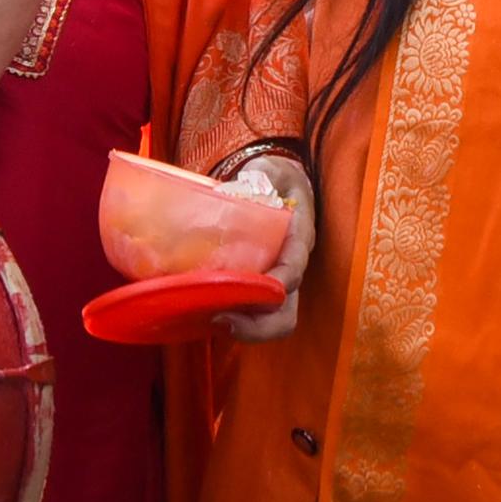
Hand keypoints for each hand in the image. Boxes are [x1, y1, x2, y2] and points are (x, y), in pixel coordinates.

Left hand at [217, 151, 315, 343]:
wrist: (276, 186)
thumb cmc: (273, 179)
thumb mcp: (270, 171)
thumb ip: (259, 177)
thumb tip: (240, 187)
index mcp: (298, 238)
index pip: (295, 266)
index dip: (280, 282)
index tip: (261, 288)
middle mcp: (290, 267)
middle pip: (286, 311)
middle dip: (260, 325)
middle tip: (223, 320)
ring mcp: (274, 283)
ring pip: (271, 321)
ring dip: (245, 330)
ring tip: (211, 322)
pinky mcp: (256, 290)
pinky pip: (251, 315)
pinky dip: (232, 322)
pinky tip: (202, 316)